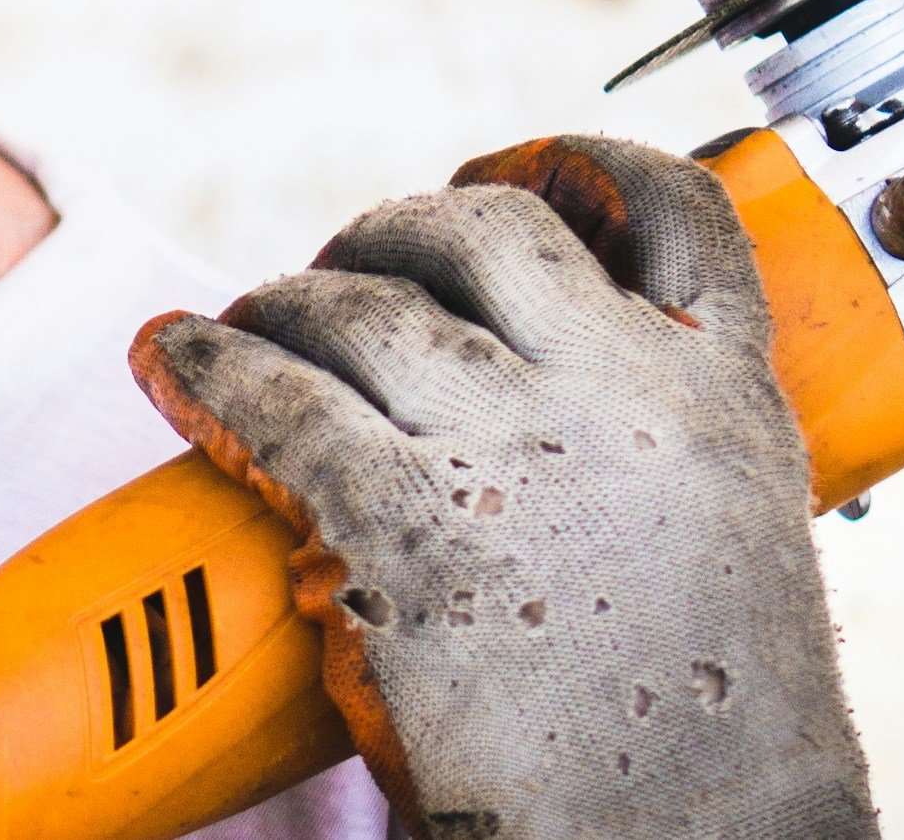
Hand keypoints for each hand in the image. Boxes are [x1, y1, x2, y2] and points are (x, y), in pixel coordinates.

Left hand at [130, 137, 876, 839]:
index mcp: (728, 396)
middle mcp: (624, 395)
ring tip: (247, 335)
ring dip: (284, 306)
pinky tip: (171, 362)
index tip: (499, 177)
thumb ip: (651, 444)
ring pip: (361, 306)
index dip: (573, 165)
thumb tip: (524, 387)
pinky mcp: (406, 529)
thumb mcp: (732, 542)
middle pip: (479, 229)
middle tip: (344, 283)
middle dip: (391, 235)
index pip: (671, 207)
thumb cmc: (708, 738)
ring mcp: (513, 453)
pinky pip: (277, 401)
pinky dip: (205, 369)